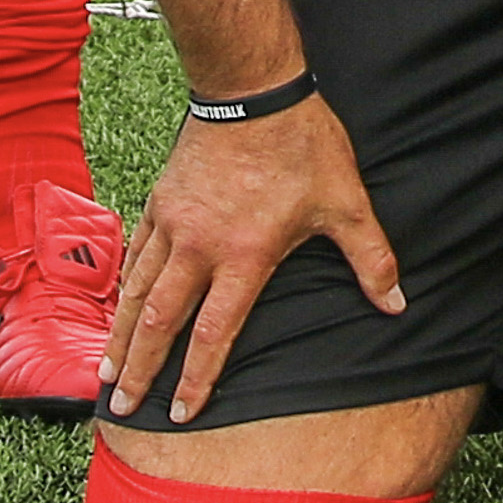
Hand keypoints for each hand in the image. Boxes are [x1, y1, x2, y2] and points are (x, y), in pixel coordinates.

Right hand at [103, 96, 402, 429]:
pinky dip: (125, 286)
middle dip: (139, 370)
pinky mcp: (161, 200)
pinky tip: (119, 307)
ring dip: (119, 335)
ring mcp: (173, 223)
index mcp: (244, 255)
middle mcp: (199, 247)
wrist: (253, 89)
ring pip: (138, 290)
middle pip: (160, 322)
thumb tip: (397, 303)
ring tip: (105, 371)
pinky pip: (136, 254)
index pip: (214, 333)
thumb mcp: (346, 202)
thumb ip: (371, 258)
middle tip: (118, 405)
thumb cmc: (303, 144)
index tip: (181, 413)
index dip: (197, 378)